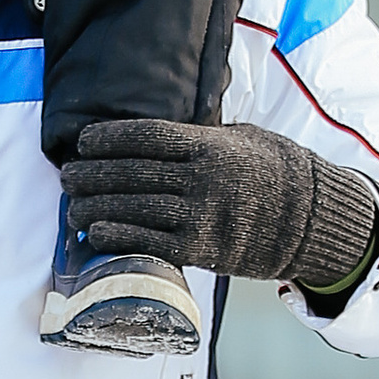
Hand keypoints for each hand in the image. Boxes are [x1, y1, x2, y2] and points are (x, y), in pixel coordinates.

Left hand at [60, 119, 378, 301]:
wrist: (311, 220)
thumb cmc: (274, 173)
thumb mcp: (243, 138)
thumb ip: (202, 134)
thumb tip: (160, 129)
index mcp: (210, 144)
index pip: (147, 135)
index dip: (109, 138)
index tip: (84, 141)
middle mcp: (203, 179)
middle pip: (132, 173)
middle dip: (92, 174)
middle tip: (67, 175)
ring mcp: (202, 215)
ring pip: (133, 208)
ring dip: (94, 208)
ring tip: (71, 206)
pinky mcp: (203, 249)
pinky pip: (149, 242)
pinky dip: (117, 236)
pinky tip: (94, 231)